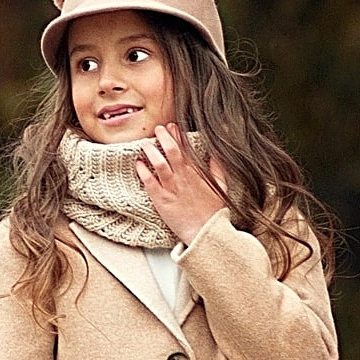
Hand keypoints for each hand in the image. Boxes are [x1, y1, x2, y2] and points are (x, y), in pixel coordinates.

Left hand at [134, 123, 229, 242]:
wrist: (206, 233)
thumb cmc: (213, 212)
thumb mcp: (221, 187)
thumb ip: (217, 168)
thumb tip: (214, 154)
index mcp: (197, 173)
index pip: (186, 149)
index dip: (178, 135)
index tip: (172, 127)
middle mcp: (184, 178)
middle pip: (172, 151)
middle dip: (164, 137)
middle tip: (158, 129)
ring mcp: (172, 189)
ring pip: (159, 163)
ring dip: (151, 151)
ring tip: (145, 143)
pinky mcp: (161, 200)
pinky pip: (150, 182)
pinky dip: (143, 171)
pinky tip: (138, 164)